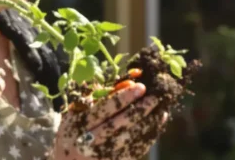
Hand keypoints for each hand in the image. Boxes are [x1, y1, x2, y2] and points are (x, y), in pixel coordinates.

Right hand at [52, 83, 168, 159]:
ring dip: (148, 123)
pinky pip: (135, 149)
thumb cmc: (73, 128)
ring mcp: (104, 154)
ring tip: (161, 109)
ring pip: (130, 138)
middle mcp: (91, 141)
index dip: (123, 98)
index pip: (104, 109)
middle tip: (155, 97)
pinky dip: (149, 135)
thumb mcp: (77, 111)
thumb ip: (98, 96)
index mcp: (80, 124)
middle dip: (139, 110)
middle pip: (119, 124)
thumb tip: (126, 82)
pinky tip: (157, 123)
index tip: (140, 86)